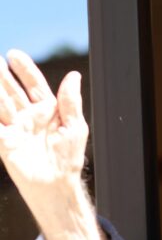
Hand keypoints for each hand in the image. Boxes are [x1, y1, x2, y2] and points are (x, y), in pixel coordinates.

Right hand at [0, 50, 87, 196]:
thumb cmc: (68, 158)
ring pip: (0, 103)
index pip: (33, 85)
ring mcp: (14, 127)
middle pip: (12, 90)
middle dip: (2, 75)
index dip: (24, 70)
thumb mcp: (75, 127)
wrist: (56, 185)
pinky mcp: (4, 141)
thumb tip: (74, 76)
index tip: (14, 55)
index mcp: (47, 111)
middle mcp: (28, 116)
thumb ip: (71, 102)